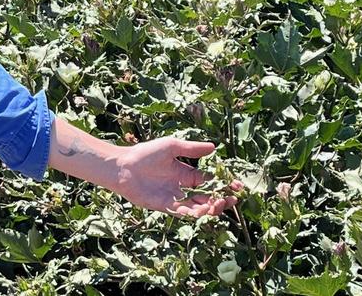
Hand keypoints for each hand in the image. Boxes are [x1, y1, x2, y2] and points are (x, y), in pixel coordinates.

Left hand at [113, 137, 242, 216]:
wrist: (123, 167)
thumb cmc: (145, 154)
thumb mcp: (172, 147)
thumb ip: (192, 149)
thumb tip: (214, 147)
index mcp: (187, 174)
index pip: (210, 181)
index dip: (224, 184)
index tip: (237, 186)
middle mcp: (183, 188)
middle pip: (208, 197)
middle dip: (221, 200)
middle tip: (231, 200)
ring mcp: (174, 198)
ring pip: (197, 207)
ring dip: (209, 208)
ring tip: (216, 205)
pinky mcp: (164, 206)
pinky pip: (182, 213)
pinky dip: (192, 213)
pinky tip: (200, 211)